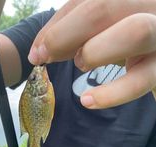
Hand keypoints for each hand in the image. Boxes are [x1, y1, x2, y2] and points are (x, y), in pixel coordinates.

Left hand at [28, 0, 155, 108]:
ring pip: (134, 32)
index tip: (37, 52)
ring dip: (94, 51)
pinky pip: (140, 81)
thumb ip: (72, 31)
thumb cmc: (125, 37)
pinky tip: (87, 100)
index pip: (87, 0)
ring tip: (81, 64)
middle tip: (46, 58)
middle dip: (65, 35)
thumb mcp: (100, 27)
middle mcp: (149, 4)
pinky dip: (111, 94)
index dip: (55, 26)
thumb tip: (39, 51)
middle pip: (104, 7)